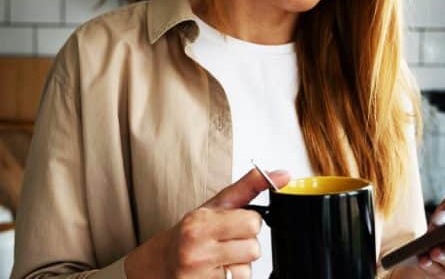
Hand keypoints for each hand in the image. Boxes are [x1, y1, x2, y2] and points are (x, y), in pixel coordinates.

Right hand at [124, 168, 290, 278]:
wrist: (160, 263)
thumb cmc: (190, 233)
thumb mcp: (215, 205)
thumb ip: (250, 187)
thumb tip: (284, 175)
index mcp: (200, 222)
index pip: (252, 222)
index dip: (248, 223)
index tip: (234, 224)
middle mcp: (197, 248)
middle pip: (253, 248)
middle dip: (245, 244)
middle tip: (227, 242)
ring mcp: (199, 274)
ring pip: (247, 270)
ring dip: (239, 265)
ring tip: (220, 258)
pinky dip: (231, 278)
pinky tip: (216, 272)